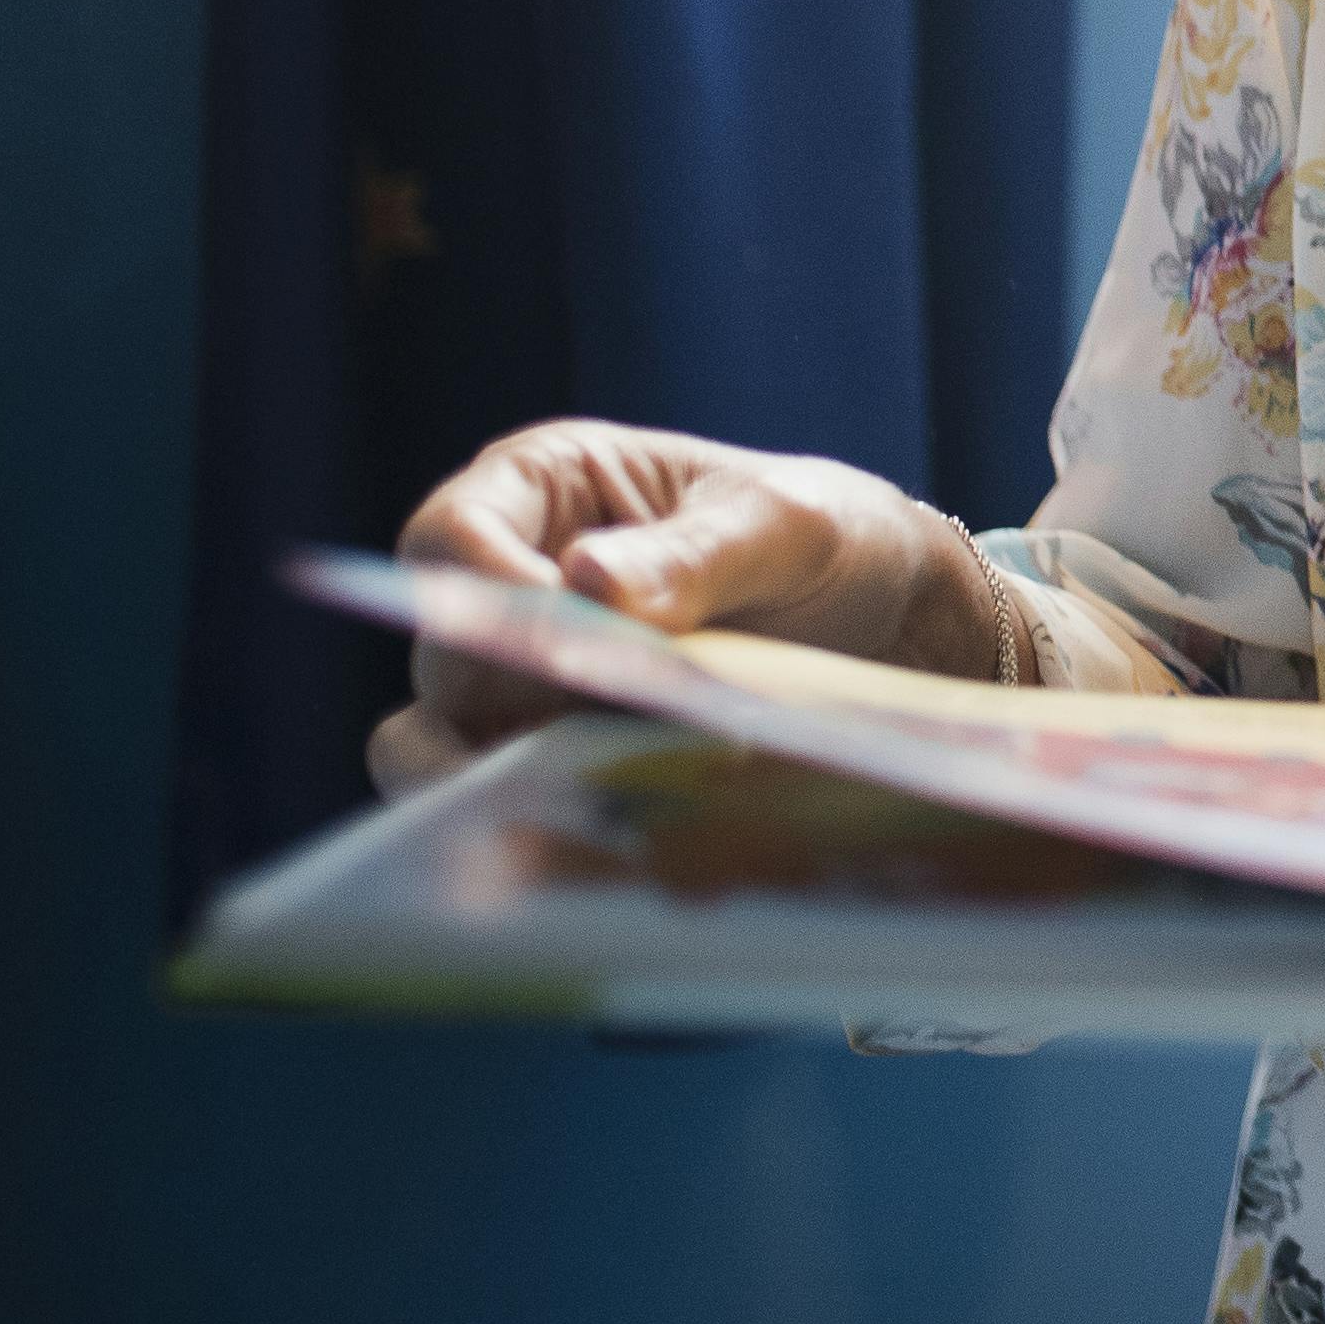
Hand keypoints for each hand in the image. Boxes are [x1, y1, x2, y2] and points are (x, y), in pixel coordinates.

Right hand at [368, 421, 992, 797]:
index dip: (486, 598)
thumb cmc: (826, 540)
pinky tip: (616, 839)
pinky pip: (496, 793)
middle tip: (605, 738)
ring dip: (510, 777)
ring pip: (442, 740)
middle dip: (514, 703)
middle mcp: (501, 578)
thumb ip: (695, 555)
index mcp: (541, 484)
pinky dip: (537, 819)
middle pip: (446, 654)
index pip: (450, 540)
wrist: (882, 623)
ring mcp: (512, 673)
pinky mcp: (541, 749)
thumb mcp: (787, 527)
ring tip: (605, 802)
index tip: (572, 649)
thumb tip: (585, 583)